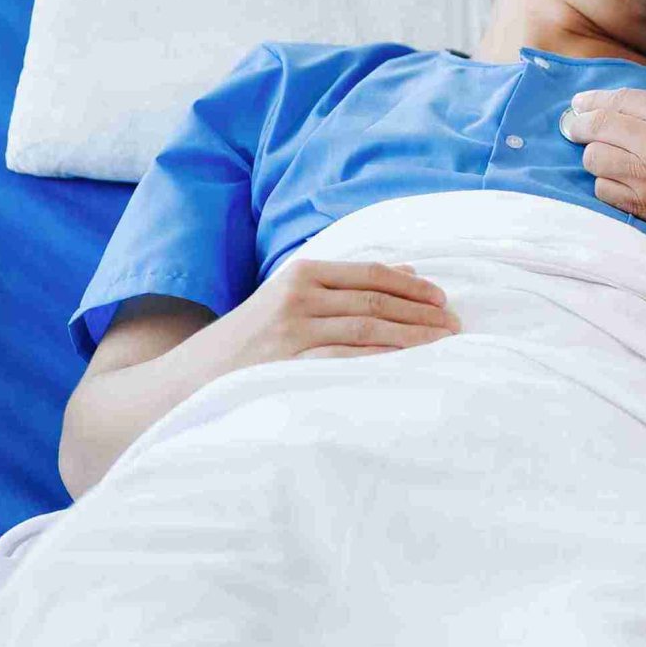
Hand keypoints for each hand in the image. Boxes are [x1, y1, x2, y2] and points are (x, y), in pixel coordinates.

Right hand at [205, 260, 460, 368]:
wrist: (190, 377)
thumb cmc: (251, 339)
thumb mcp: (291, 299)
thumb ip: (344, 285)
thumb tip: (406, 269)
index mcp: (301, 274)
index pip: (371, 274)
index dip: (413, 286)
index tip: (443, 300)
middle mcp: (298, 297)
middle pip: (375, 302)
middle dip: (421, 314)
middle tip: (455, 326)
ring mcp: (293, 333)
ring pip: (368, 330)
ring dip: (412, 338)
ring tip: (444, 345)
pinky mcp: (288, 365)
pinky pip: (347, 360)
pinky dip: (382, 361)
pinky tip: (409, 366)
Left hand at [565, 89, 645, 254]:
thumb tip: (621, 109)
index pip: (616, 99)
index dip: (592, 101)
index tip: (579, 104)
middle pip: (596, 127)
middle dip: (579, 126)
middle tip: (574, 129)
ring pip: (594, 159)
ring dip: (596, 157)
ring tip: (606, 159)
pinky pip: (604, 190)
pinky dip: (607, 184)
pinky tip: (620, 182)